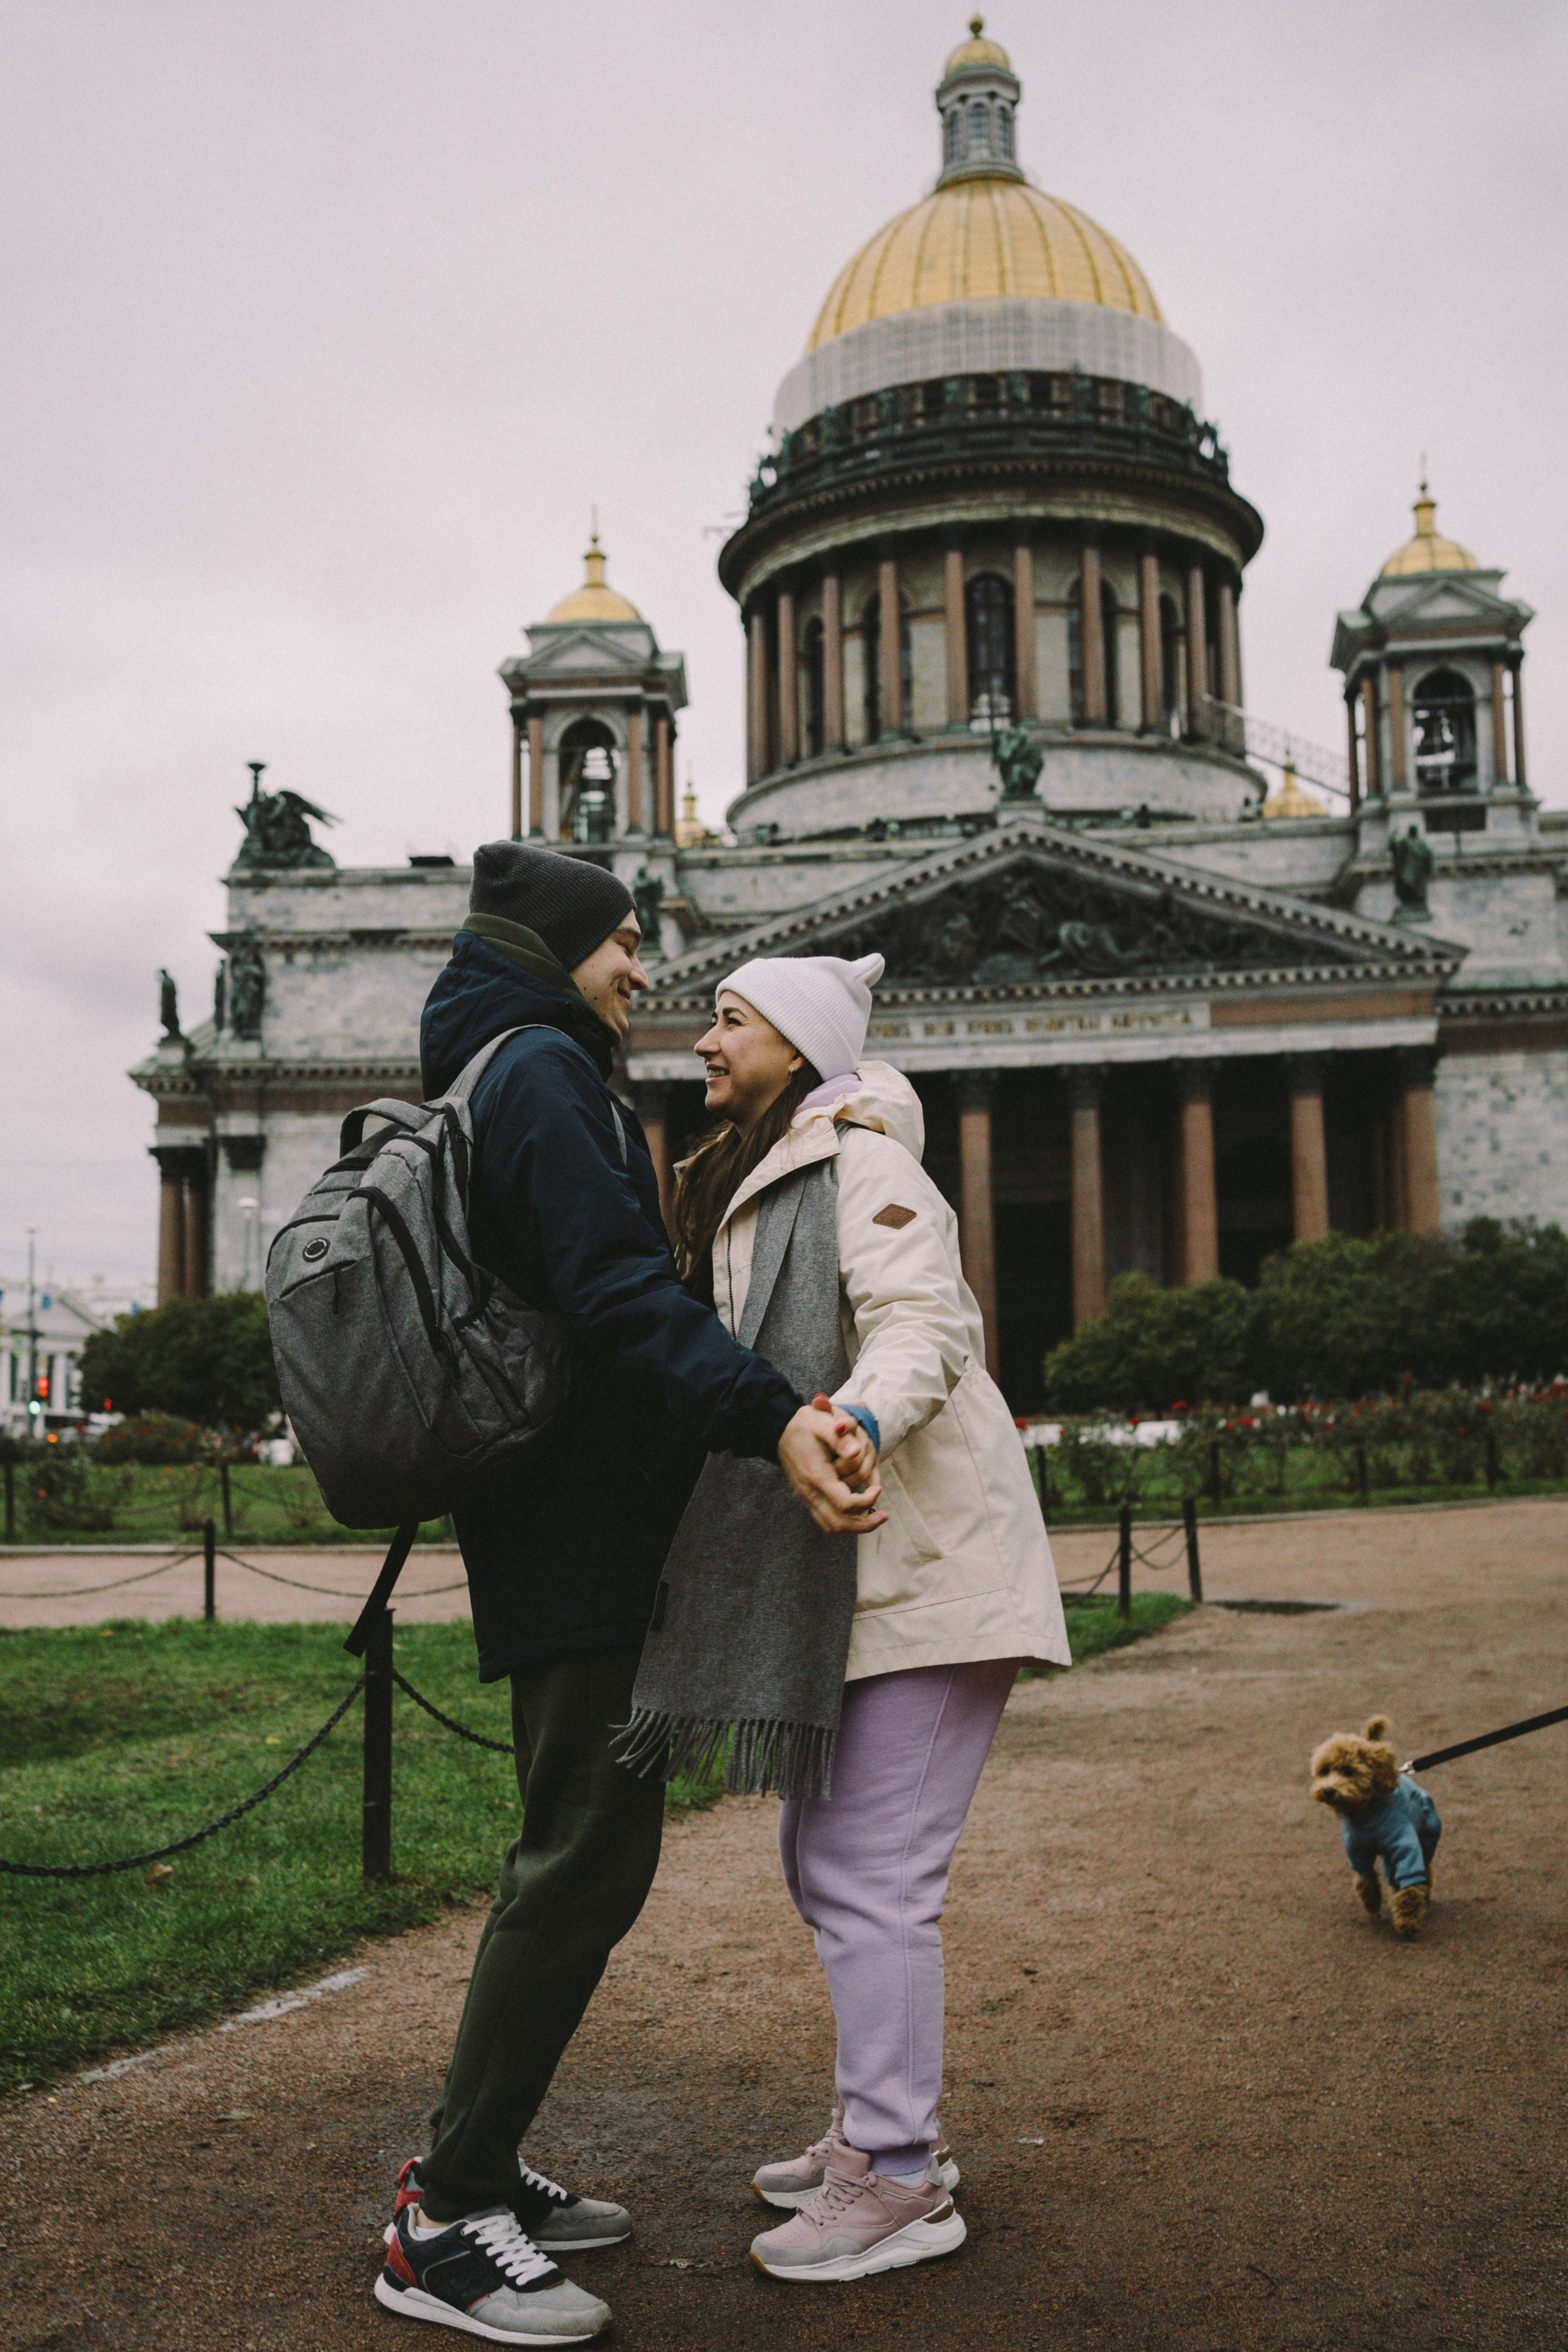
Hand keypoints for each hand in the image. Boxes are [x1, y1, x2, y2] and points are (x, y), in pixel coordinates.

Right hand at [778, 1405, 886, 1535]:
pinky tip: (857, 1510)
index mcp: (816, 1476)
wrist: (778, 1429)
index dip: (867, 1500)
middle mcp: (809, 1492)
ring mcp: (806, 1497)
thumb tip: (856, 1451)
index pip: (846, 1504)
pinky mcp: (806, 1497)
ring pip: (831, 1526)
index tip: (877, 1488)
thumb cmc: (803, 1424)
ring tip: (874, 1517)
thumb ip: (840, 1438)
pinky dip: (843, 1521)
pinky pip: (825, 1519)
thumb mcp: (822, 1423)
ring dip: (855, 1526)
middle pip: (839, 1524)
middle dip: (865, 1524)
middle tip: (884, 1516)